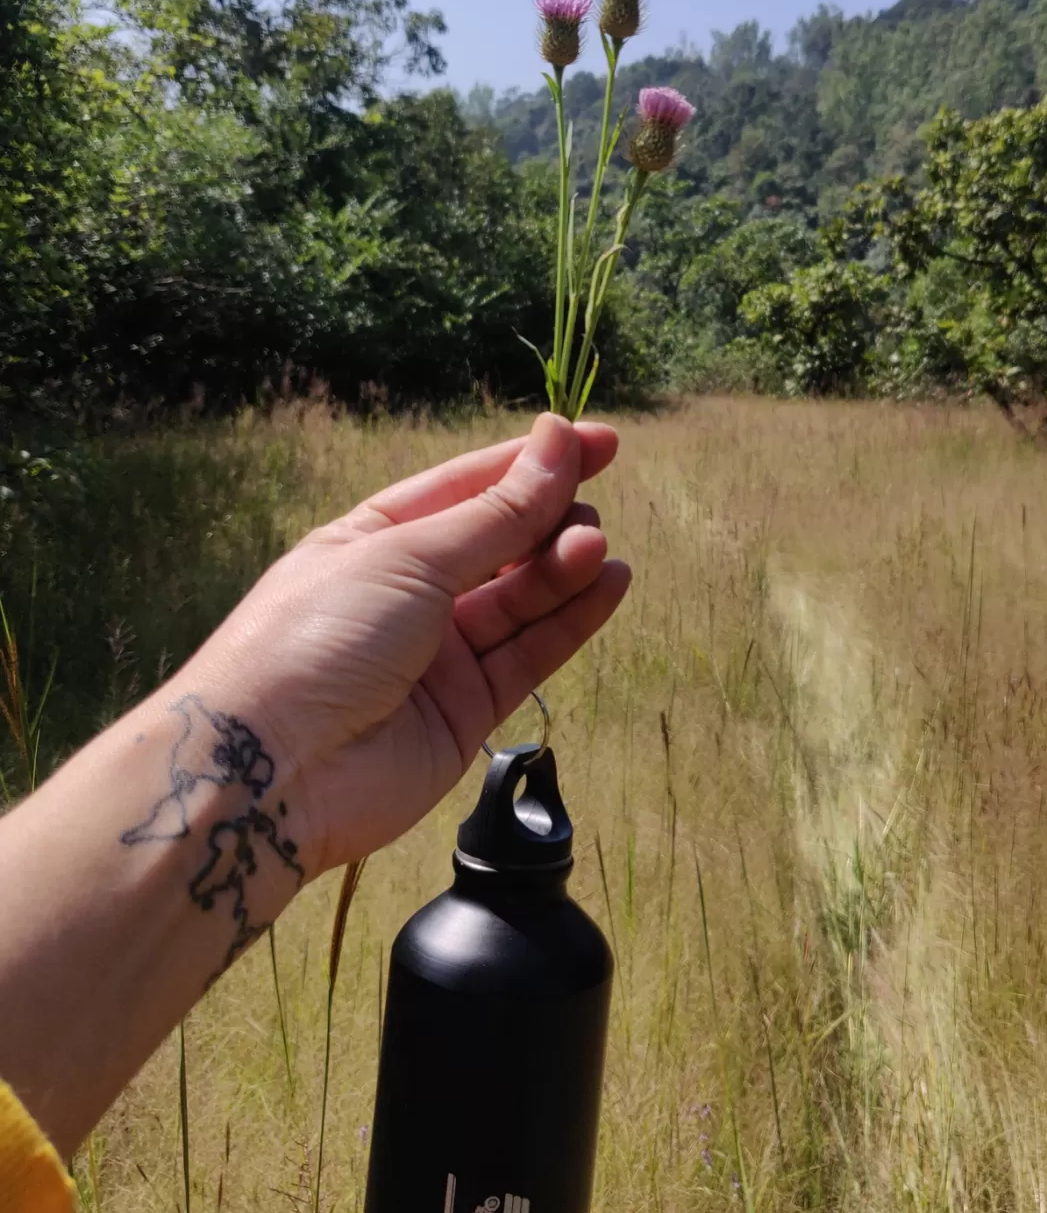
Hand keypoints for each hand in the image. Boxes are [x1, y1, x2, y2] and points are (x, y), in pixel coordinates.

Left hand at [183, 414, 628, 872]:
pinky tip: (609, 583)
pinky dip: (571, 619)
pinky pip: (529, 654)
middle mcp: (408, 595)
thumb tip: (558, 442)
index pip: (468, 487)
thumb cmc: (319, 638)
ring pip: (520, 599)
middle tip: (589, 514)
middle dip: (550, 519)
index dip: (532, 463)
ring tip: (597, 548)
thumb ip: (497, 513)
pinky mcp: (466, 711)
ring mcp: (438, 655)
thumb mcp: (410, 557)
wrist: (270, 770)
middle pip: (500, 543)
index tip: (599, 442)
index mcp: (374, 539)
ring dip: (563, 567)